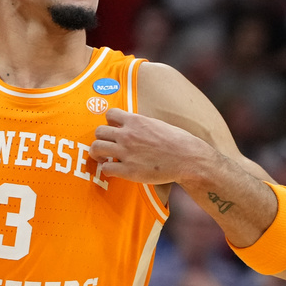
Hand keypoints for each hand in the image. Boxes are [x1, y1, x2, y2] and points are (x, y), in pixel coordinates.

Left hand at [91, 108, 212, 184]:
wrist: (188, 159)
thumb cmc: (177, 141)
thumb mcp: (157, 124)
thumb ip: (141, 124)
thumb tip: (132, 126)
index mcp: (135, 121)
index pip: (110, 114)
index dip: (110, 123)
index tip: (114, 130)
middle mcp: (127, 135)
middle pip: (99, 132)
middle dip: (102, 138)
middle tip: (107, 146)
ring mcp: (126, 153)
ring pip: (96, 148)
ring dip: (98, 154)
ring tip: (104, 158)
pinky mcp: (128, 170)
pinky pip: (106, 168)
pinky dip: (107, 169)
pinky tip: (114, 170)